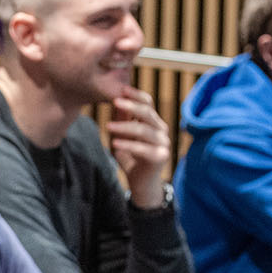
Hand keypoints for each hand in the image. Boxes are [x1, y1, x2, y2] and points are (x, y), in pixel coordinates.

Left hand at [106, 87, 170, 207]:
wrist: (141, 183)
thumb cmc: (132, 158)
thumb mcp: (123, 136)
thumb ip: (122, 120)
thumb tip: (116, 100)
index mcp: (153, 122)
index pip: (148, 103)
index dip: (136, 95)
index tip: (121, 89)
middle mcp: (161, 130)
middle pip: (148, 113)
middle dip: (131, 106)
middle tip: (115, 101)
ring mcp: (163, 143)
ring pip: (145, 130)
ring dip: (125, 126)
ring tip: (107, 126)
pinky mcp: (161, 157)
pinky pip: (143, 149)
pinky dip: (128, 145)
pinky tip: (114, 142)